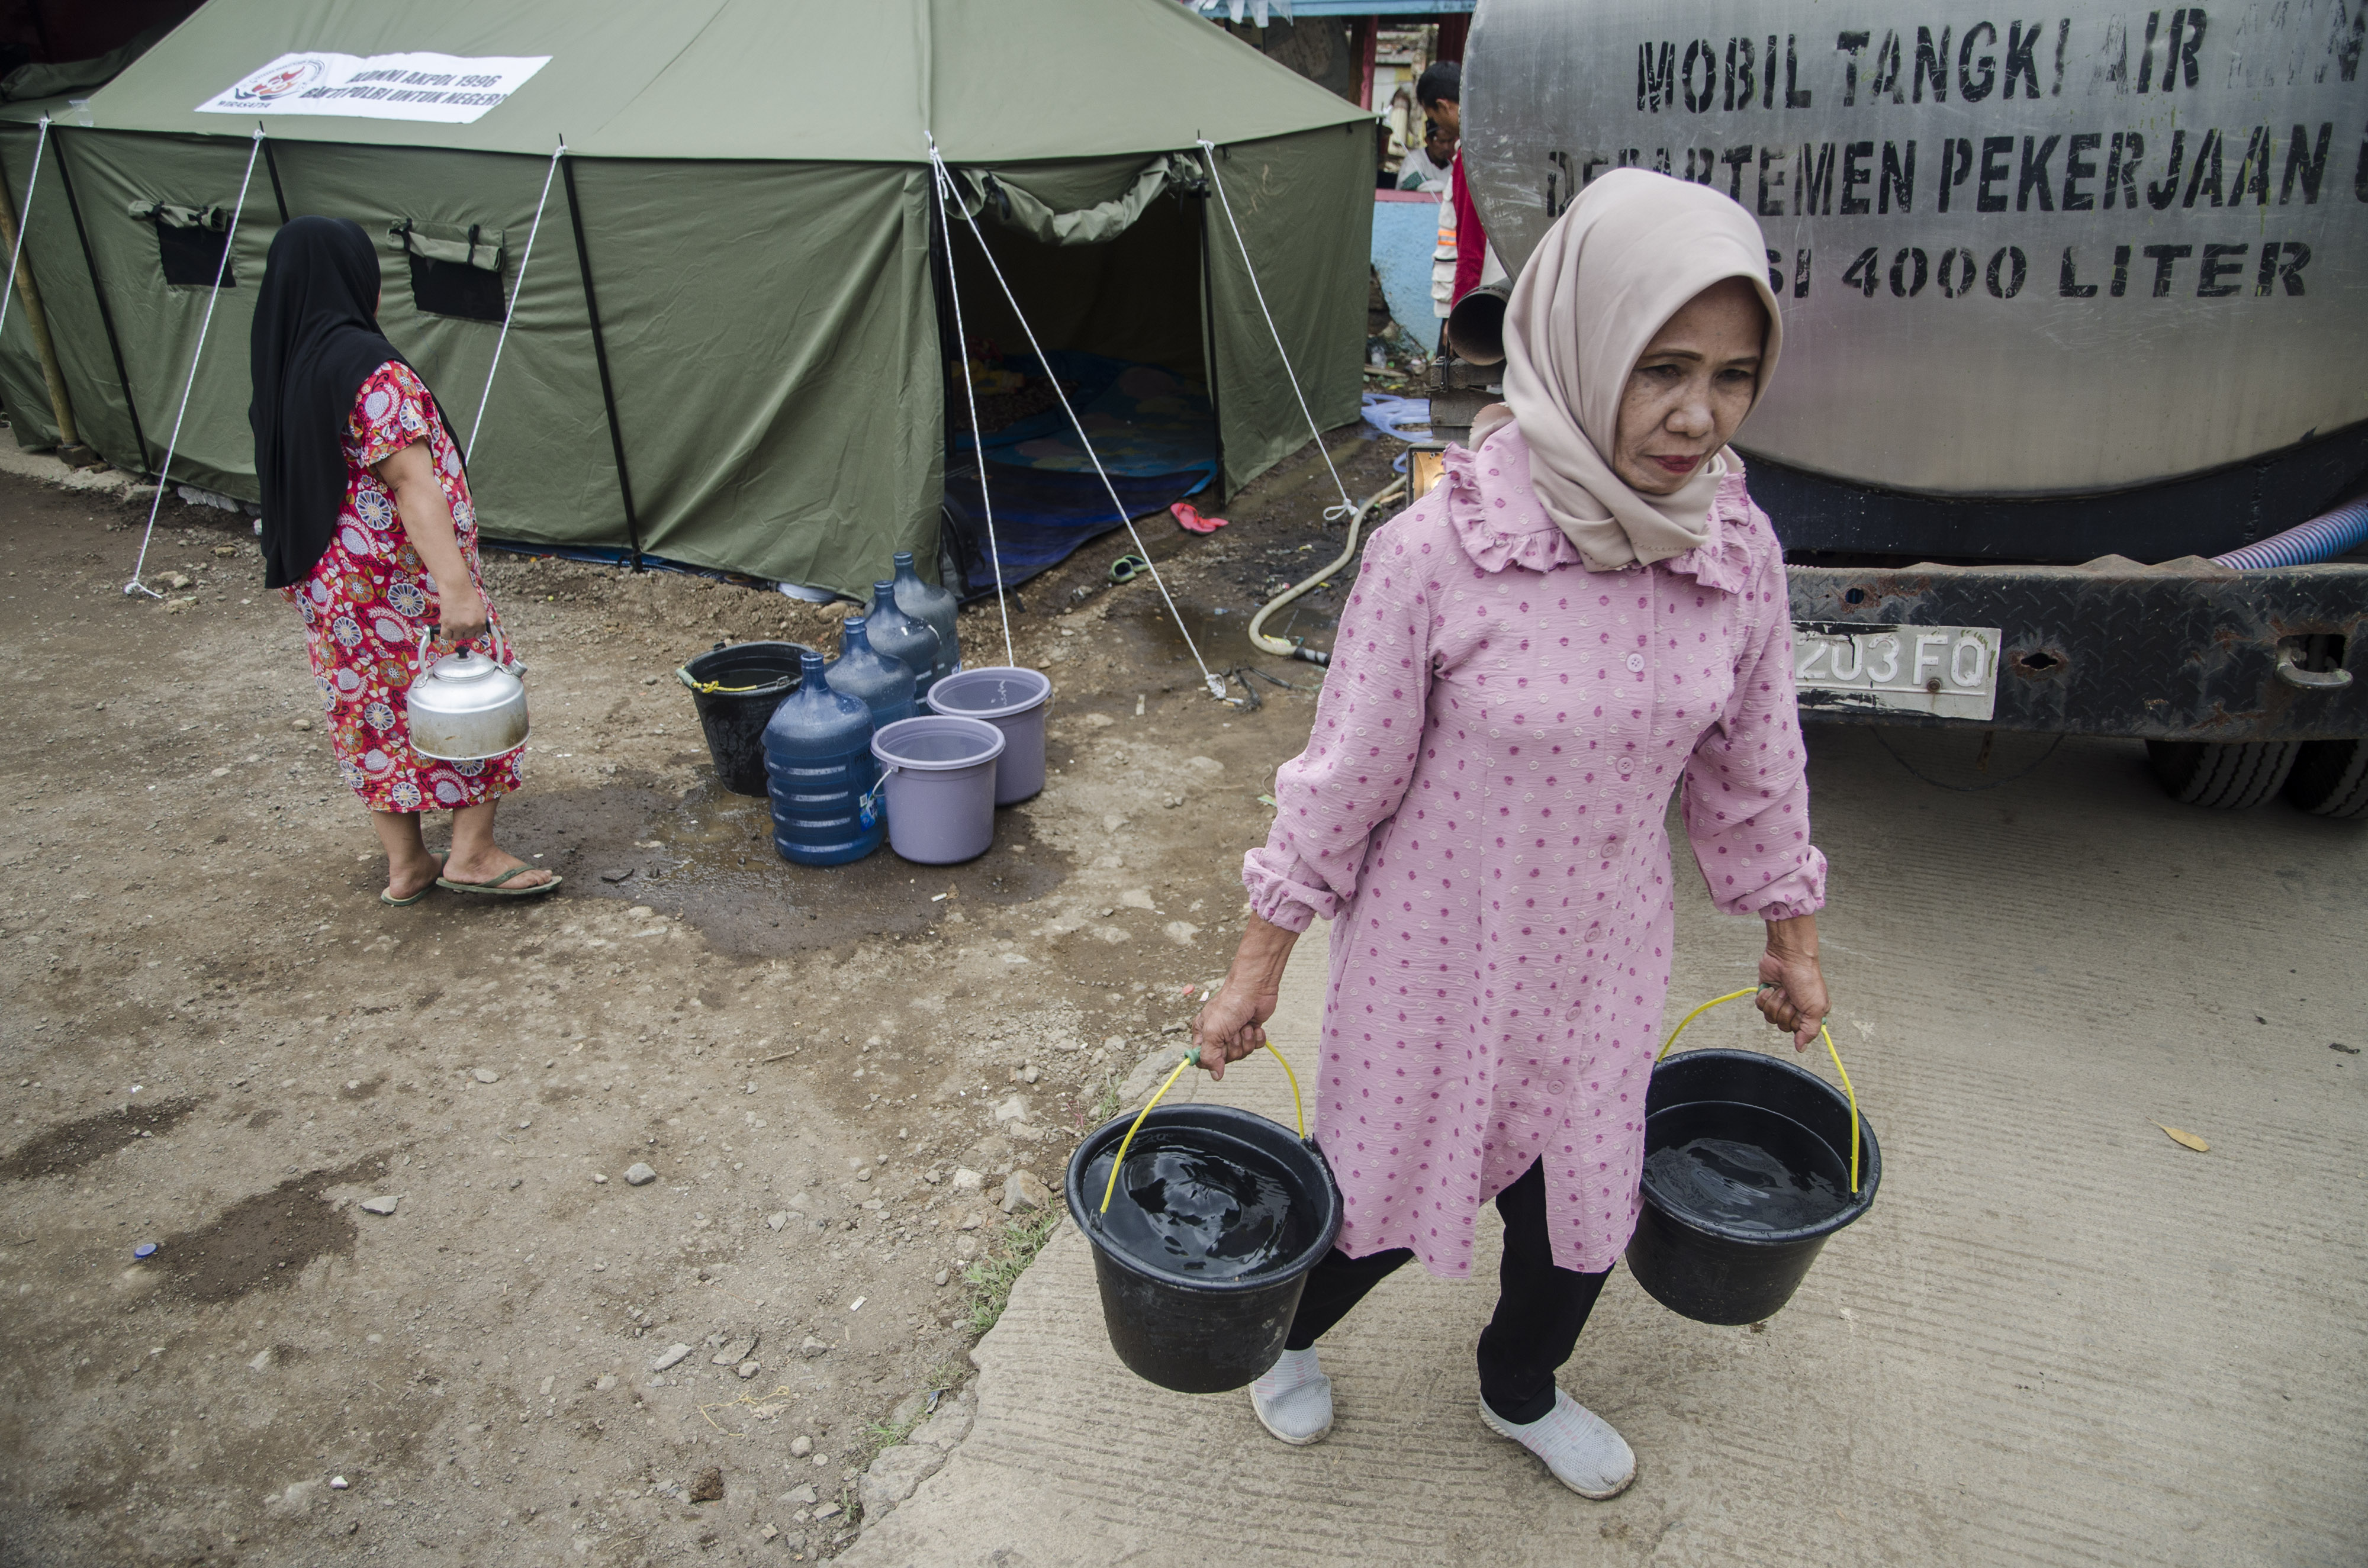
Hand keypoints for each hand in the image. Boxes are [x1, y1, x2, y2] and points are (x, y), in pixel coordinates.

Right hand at [435, 583, 488, 650]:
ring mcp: (459, 626)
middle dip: (463, 631)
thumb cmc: (467, 595)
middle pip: (467, 636)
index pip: (478, 634)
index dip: (473, 631)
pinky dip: (445, 633)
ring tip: (452, 623)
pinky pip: (446, 636)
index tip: (469, 629)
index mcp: (481, 622)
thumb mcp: (480, 609)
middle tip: (459, 622)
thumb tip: (476, 628)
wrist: (456, 589)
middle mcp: (471, 626)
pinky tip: (446, 627)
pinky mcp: (448, 624)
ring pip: (457, 637)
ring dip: (454, 632)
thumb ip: (479, 620)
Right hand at [1191, 915, 1296, 1080]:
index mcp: (1203, 1033)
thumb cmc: (1230, 1004)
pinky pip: (1255, 1046)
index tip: (1218, 1053)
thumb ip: (1210, 1056)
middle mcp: (1218, 1034)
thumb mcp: (1213, 1032)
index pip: (1202, 1058)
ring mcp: (1235, 1033)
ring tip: (1244, 1025)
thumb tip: (1215, 1076)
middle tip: (1234, 1032)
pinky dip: (1257, 1037)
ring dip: (1246, 1040)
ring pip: (1242, 1053)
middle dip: (1233, 1046)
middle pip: (1225, 1059)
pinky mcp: (1251, 1031)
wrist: (1254, 988)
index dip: (1211, 1060)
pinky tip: (1254, 1025)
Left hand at [1755, 913, 1829, 1049]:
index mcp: (1809, 1014)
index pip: (1798, 1032)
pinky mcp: (1766, 994)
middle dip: (1785, 1009)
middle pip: (1782, 1025)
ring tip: (1783, 990)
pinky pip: (1759, 1006)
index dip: (1796, 1021)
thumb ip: (1809, 1031)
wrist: (1789, 957)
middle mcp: (1795, 1009)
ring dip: (1775, 1001)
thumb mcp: (1816, 1008)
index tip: (1800, 1009)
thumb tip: (1801, 1048)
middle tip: (1791, 996)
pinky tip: (1772, 987)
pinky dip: (1765, 996)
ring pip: (1769, 1017)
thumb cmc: (1806, 979)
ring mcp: (1779, 1002)